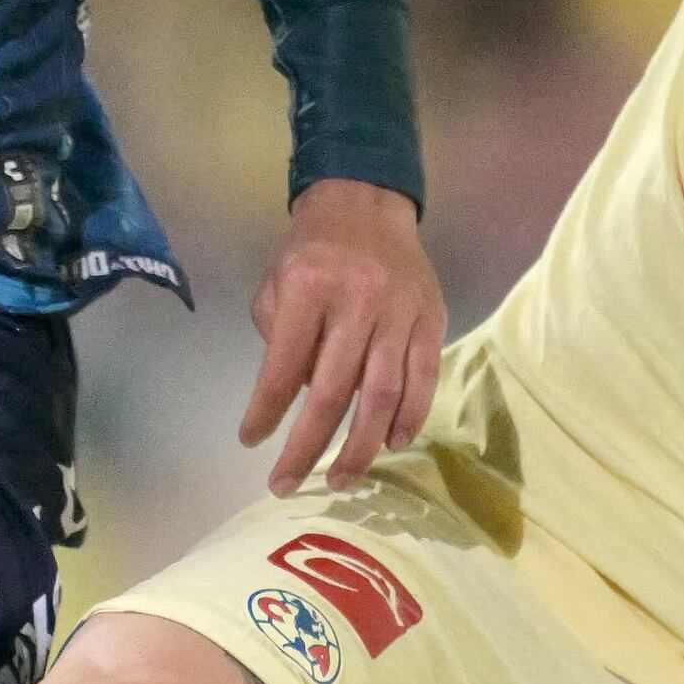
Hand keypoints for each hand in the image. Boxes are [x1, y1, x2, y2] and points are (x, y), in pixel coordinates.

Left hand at [239, 178, 444, 493]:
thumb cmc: (312, 246)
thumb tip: (294, 394)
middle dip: (307, 447)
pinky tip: (394, 443)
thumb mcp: (275, 279)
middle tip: (287, 483)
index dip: (265, 412)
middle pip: (333, 393)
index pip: (282, 368)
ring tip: (342, 480)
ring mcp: (399, 312)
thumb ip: (278, 336)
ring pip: (383, 394)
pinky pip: (424, 378)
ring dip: (362, 446)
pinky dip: (411, 416)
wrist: (367, 200)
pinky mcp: (431, 318)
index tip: (251, 442)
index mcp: (307, 289)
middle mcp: (356, 302)